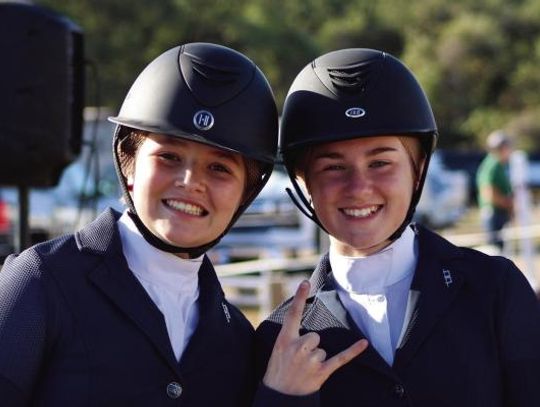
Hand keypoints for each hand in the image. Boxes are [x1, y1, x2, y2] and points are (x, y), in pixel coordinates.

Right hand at [262, 280, 367, 394]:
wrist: (279, 397)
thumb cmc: (278, 371)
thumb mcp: (277, 350)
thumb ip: (289, 337)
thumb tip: (304, 329)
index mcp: (284, 340)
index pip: (292, 315)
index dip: (298, 298)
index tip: (305, 282)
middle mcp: (298, 348)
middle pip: (315, 336)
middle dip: (310, 347)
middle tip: (299, 360)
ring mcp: (310, 361)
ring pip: (322, 350)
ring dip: (317, 359)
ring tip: (304, 370)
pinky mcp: (322, 372)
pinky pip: (340, 358)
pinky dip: (353, 351)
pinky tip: (364, 343)